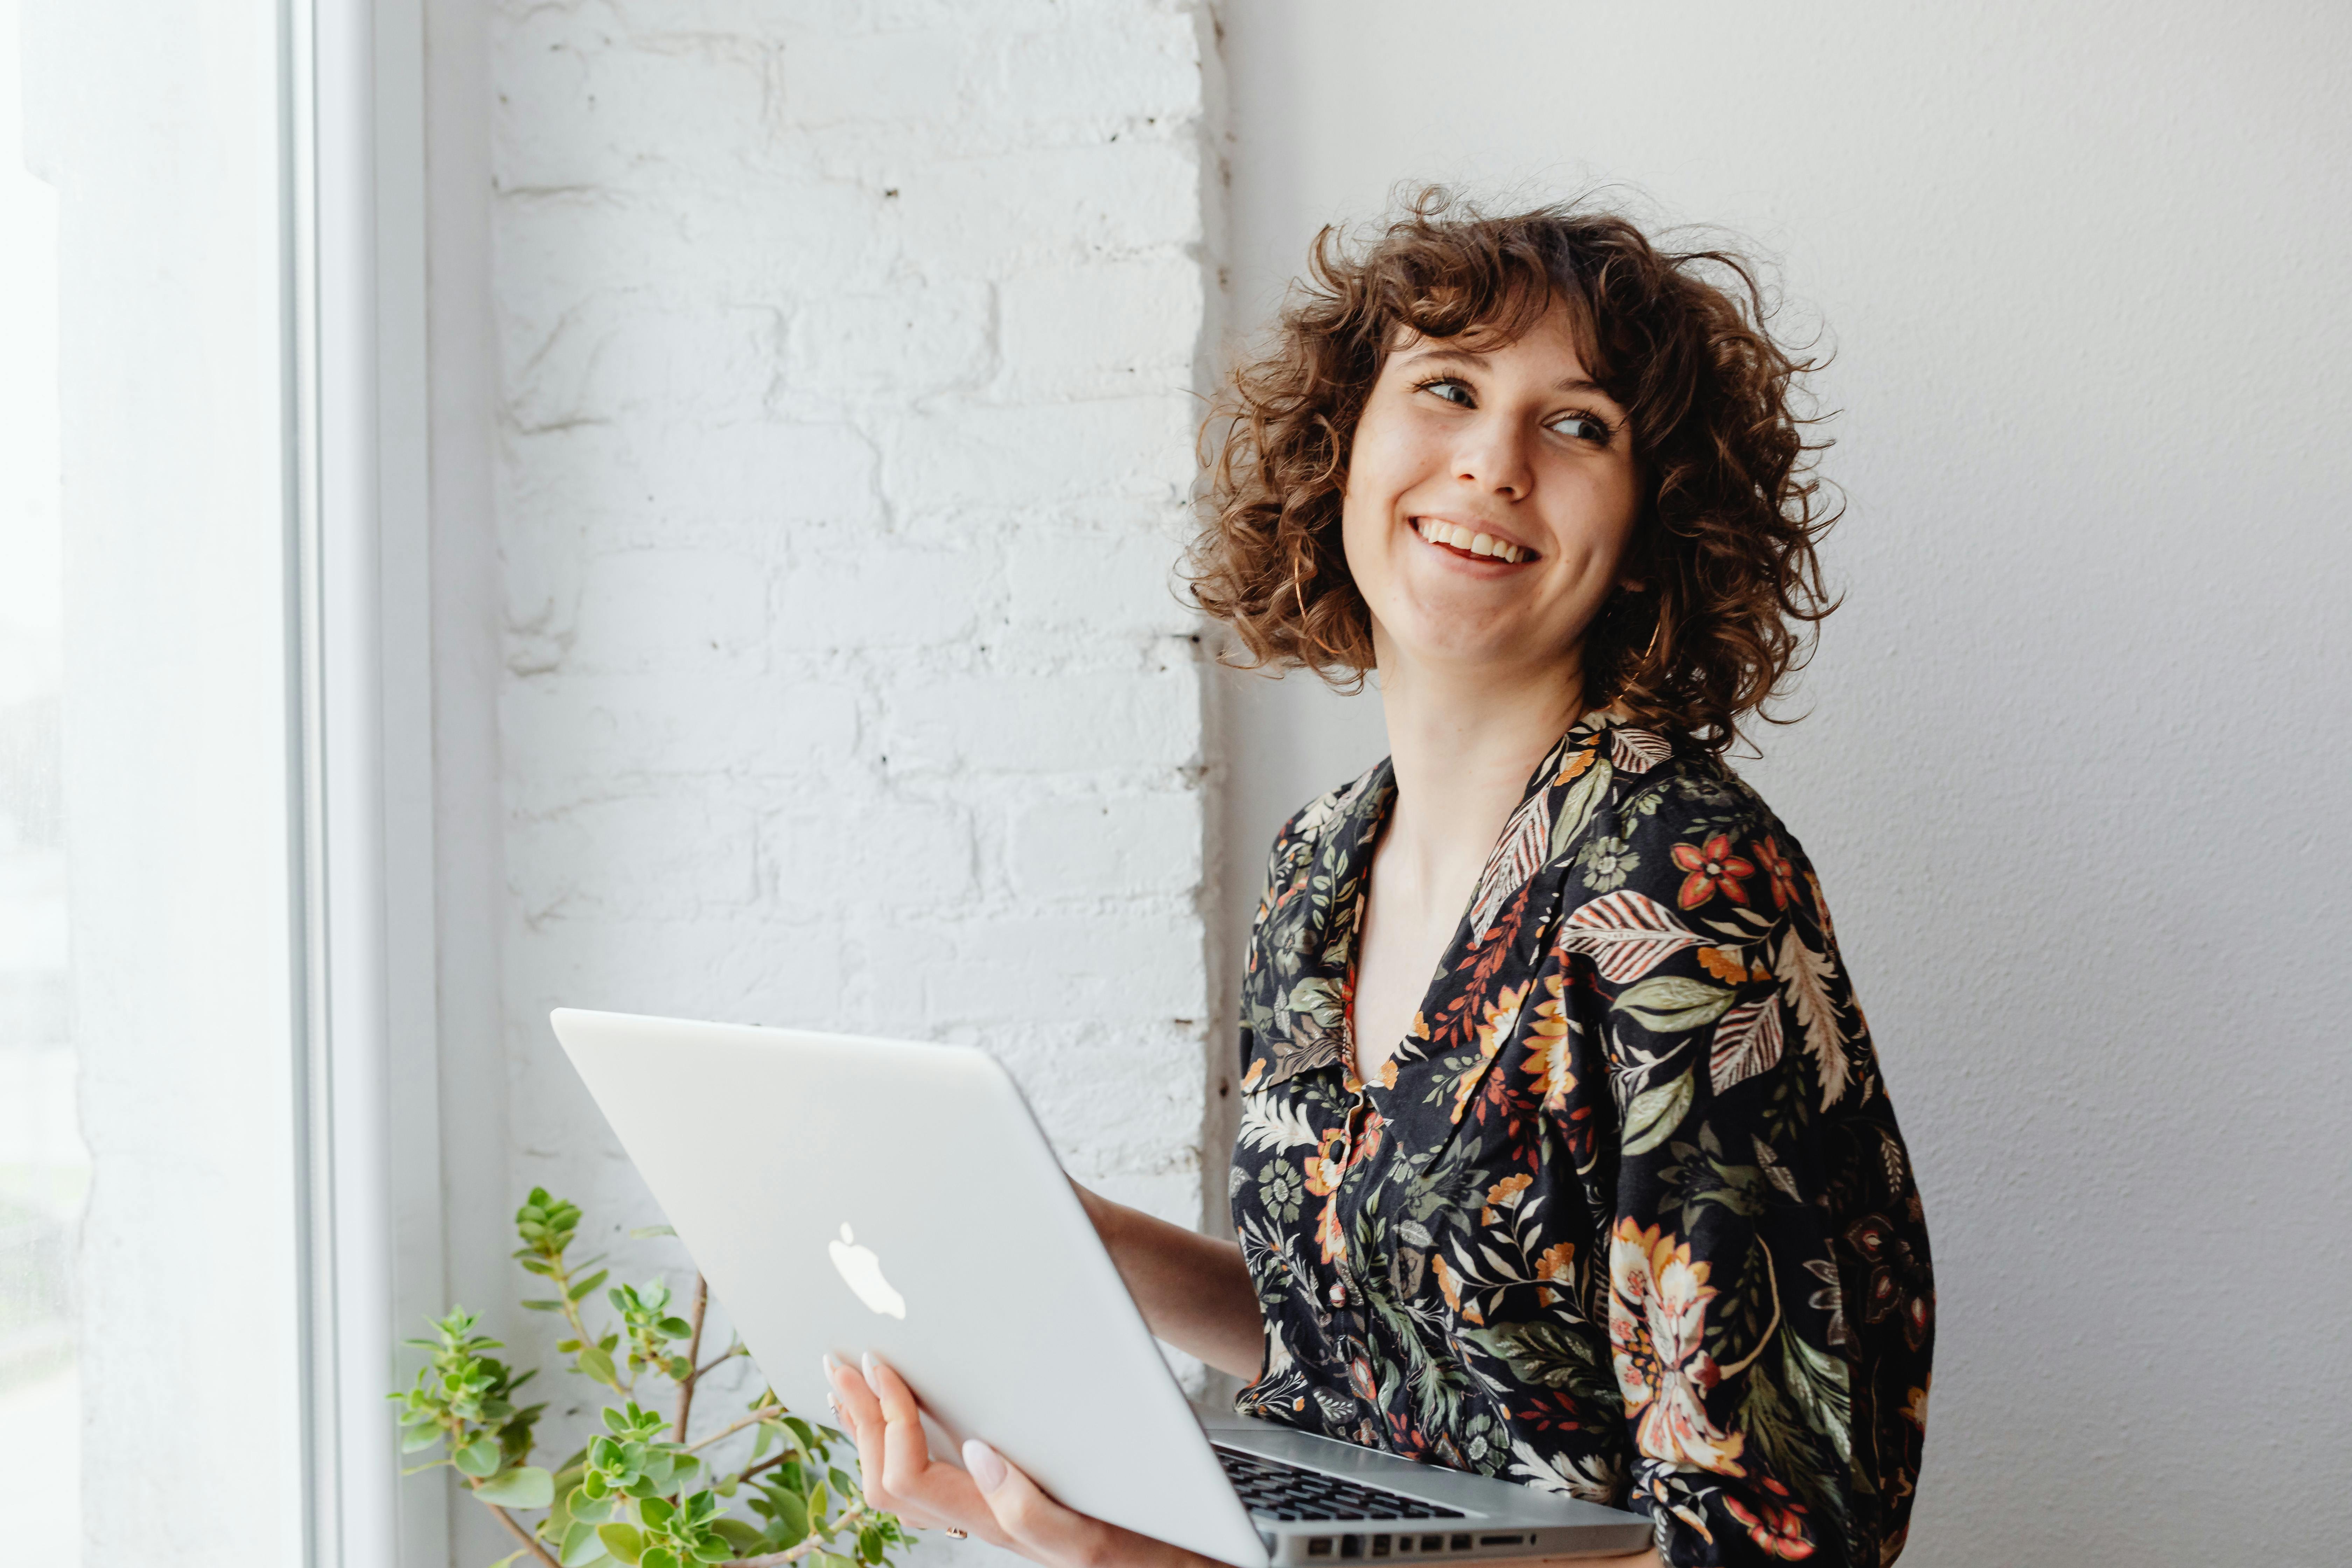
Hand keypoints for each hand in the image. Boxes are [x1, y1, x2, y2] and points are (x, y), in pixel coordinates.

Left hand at [824, 1351, 1232, 1566]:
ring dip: (869, 1428)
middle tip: (839, 1363)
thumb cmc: (1150, 1556)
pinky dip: (899, 1438)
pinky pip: (928, 1476)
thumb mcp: (1095, 1541)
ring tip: (851, 1385)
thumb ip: (1032, 1509)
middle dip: (859, 1418)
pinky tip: (900, 1416)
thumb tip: (976, 1451)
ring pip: (899, 1482)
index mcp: (995, 1524)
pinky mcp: (1008, 1502)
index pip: (908, 1477)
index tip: (880, 1362)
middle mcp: (983, 1522)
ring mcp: (991, 1515)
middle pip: (887, 1481)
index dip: (887, 1418)